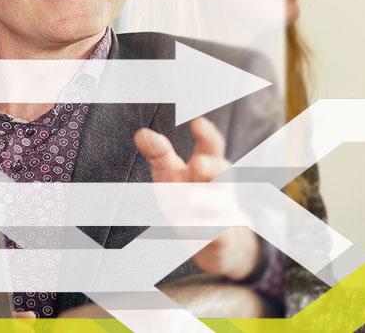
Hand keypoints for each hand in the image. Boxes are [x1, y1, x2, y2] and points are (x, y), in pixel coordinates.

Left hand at [134, 118, 259, 280]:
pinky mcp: (221, 237)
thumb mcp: (172, 175)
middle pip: (223, 172)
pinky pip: (216, 233)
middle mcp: (219, 186)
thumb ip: (159, 154)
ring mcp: (223, 212)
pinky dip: (201, 229)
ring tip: (189, 198)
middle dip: (213, 167)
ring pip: (220, 203)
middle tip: (198, 163)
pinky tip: (184, 226)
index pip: (212, 147)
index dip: (206, 135)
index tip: (197, 123)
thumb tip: (141, 133)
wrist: (216, 241)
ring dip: (206, 199)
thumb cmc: (189, 198)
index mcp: (207, 166)